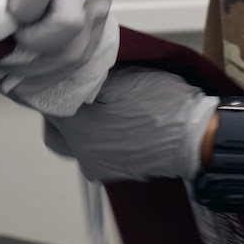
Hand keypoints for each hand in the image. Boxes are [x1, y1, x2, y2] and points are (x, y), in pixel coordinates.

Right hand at [0, 0, 118, 96]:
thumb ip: (48, 12)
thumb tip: (20, 60)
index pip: (85, 54)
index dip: (51, 74)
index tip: (21, 80)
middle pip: (76, 52)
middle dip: (38, 66)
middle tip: (6, 61)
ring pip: (67, 34)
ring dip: (31, 43)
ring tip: (9, 32)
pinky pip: (37, 1)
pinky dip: (18, 11)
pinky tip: (6, 2)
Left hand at [42, 67, 216, 182]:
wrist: (196, 137)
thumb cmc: (162, 104)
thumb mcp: (121, 77)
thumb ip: (87, 75)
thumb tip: (68, 70)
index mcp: (78, 128)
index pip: (47, 103)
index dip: (56, 85)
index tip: (66, 75)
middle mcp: (82, 153)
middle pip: (55, 130)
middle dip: (61, 111)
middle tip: (79, 92)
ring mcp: (100, 167)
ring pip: (74, 144)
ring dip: (80, 127)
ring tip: (100, 108)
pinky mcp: (117, 172)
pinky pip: (95, 154)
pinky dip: (99, 140)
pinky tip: (117, 123)